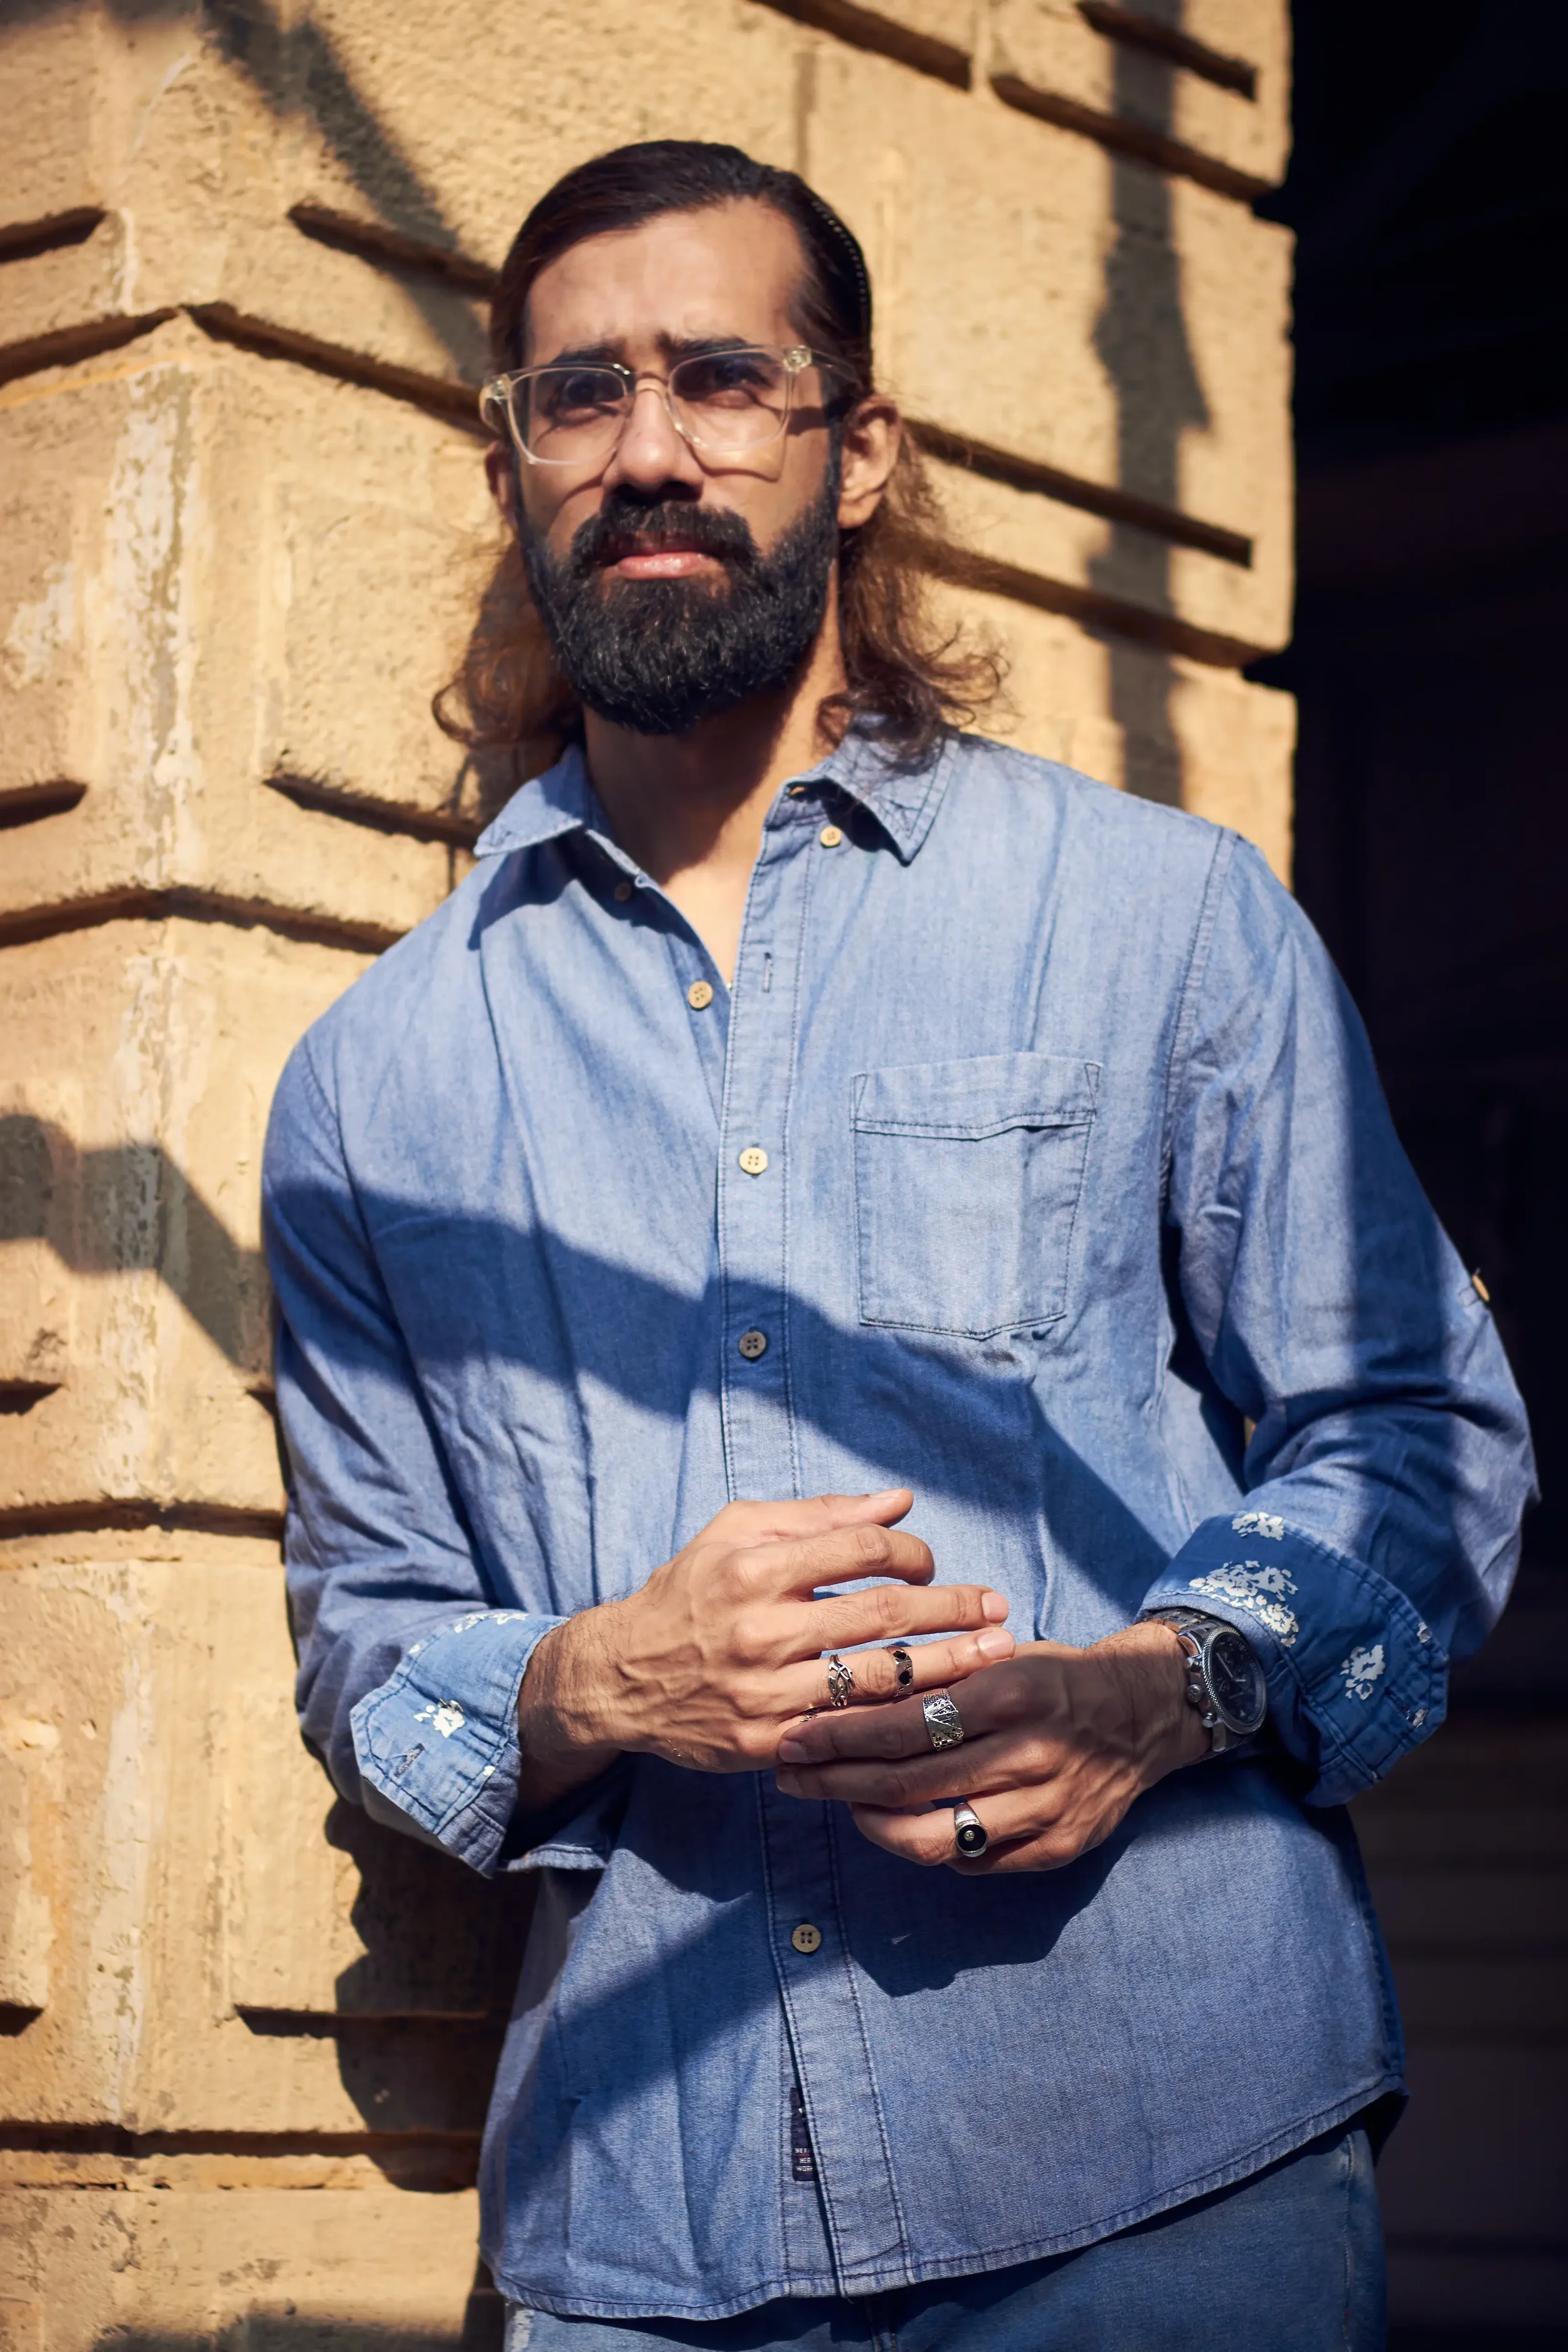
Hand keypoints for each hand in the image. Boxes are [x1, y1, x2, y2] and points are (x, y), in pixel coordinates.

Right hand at [516, 1489, 1013, 1809]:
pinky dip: (899, 1719)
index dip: (912, 1552)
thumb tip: (901, 1500)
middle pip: (882, 1615)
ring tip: (993, 1658)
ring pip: (876, 1680)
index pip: (861, 1550)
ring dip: (946, 1667)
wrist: (621, 1678)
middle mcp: (760, 1629)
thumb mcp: (737, 1531)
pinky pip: (850, 1731)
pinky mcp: (767, 1743)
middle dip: (952, 1609)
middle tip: (999, 1609)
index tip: (933, 1562)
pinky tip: (939, 1710)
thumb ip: (821, 1515)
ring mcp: (764, 1692)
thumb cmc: (690, 1591)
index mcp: (755, 1566)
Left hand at [773, 1621, 1207, 1872]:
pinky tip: (901, 1824)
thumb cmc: (1053, 1677)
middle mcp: (1030, 1756)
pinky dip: (930, 1846)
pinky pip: (975, 1862)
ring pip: (937, 1838)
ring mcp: (1046, 1810)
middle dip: (836, 1783)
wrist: (1143, 1714)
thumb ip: (936, 1679)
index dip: (839, 1737)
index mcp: (1010, 1695)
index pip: (904, 1726)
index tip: (792, 1737)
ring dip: (875, 1823)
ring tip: (843, 1802)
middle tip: (791, 1776)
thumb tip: (846, 1694)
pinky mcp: (1058, 1848)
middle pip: (909, 1785)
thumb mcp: (1000, 1657)